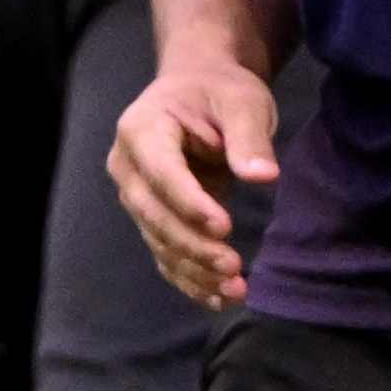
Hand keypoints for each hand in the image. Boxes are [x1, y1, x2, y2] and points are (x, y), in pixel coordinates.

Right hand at [106, 47, 284, 309]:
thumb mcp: (242, 101)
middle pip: (154, 215)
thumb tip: (262, 176)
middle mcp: (128, 167)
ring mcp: (136, 196)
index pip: (162, 173)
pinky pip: (165, 255)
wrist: (198, 91)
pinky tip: (219, 300)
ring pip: (159, 242)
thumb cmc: (219, 91)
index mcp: (142, 130)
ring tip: (235, 290)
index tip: (225, 226)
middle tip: (233, 267)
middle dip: (192, 245)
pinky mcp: (152, 219)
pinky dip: (190, 280)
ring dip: (194, 271)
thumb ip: (249, 138)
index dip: (189, 203)